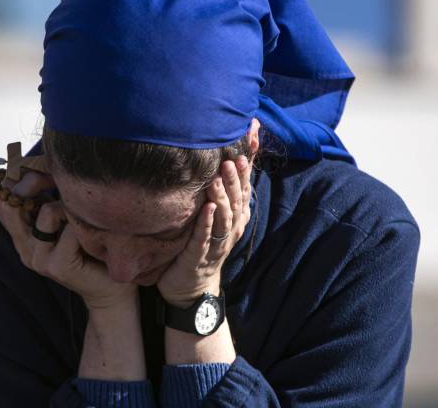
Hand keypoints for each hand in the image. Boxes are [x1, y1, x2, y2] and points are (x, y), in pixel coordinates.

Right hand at [0, 171, 136, 309]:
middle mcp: (24, 248)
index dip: (18, 179)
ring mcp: (38, 258)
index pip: (3, 200)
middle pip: (13, 203)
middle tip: (64, 184)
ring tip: (86, 220)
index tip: (43, 167)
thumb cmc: (93, 248)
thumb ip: (51, 198)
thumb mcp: (68, 218)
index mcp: (23, 236)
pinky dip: (85, 225)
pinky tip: (94, 236)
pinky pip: (70, 229)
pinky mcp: (57, 266)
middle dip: (39, 183)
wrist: (113, 289)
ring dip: (71, 206)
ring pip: (47, 211)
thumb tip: (44, 163)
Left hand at [157, 155, 252, 307]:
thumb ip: (220, 193)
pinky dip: (207, 223)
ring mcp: (217, 243)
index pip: (243, 191)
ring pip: (224, 218)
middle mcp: (230, 229)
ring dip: (222, 198)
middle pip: (236, 201)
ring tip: (216, 179)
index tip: (245, 151)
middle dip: (234, 180)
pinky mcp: (200, 256)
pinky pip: (205, 237)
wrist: (192, 287)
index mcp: (235, 219)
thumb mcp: (213, 217)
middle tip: (230, 160)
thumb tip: (226, 163)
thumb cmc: (201, 245)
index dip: (246, 172)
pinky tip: (206, 208)